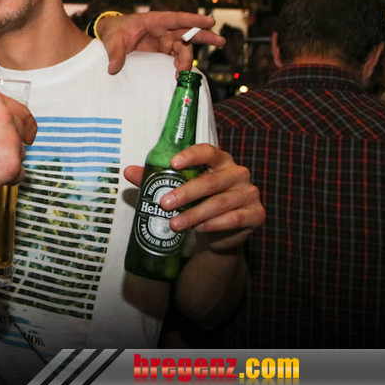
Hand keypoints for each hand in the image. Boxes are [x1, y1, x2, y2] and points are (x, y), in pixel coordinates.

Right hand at [0, 91, 36, 205]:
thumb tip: (1, 129)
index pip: (21, 112)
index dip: (23, 125)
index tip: (25, 133)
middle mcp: (5, 117)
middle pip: (24, 133)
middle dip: (14, 144)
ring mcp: (10, 141)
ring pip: (20, 155)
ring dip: (6, 162)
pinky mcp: (11, 165)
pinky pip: (19, 175)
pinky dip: (5, 180)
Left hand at [98, 12, 224, 74]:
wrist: (111, 36)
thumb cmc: (114, 32)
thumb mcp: (112, 41)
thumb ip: (115, 54)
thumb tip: (114, 69)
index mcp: (155, 21)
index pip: (177, 18)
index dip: (194, 20)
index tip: (210, 21)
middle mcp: (164, 30)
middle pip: (188, 32)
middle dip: (205, 36)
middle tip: (221, 42)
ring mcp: (165, 40)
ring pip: (184, 47)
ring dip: (187, 60)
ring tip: (183, 73)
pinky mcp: (163, 50)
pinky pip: (177, 57)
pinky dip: (180, 65)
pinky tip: (180, 75)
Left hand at [124, 143, 263, 252]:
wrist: (217, 233)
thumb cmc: (195, 202)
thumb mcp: (175, 189)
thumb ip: (154, 179)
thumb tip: (127, 171)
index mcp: (219, 160)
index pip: (207, 151)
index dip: (191, 155)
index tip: (173, 163)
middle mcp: (237, 173)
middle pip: (211, 181)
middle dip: (186, 193)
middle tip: (164, 204)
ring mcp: (249, 193)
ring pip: (221, 202)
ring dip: (195, 214)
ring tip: (174, 224)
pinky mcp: (256, 213)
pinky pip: (236, 218)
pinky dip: (215, 224)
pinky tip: (199, 229)